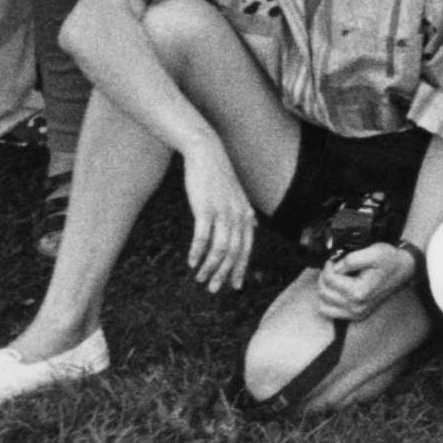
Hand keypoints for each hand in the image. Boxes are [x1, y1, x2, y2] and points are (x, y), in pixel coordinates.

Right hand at [182, 142, 259, 292]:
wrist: (207, 153)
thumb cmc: (218, 177)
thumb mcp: (236, 196)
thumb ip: (244, 213)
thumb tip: (252, 226)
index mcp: (246, 214)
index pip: (247, 248)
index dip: (241, 269)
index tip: (234, 286)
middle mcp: (238, 215)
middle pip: (234, 253)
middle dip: (224, 274)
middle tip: (213, 289)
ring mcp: (223, 212)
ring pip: (220, 249)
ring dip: (210, 267)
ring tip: (199, 278)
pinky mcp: (206, 208)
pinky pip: (202, 237)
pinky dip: (197, 252)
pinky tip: (191, 262)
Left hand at [313, 241, 417, 322]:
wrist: (402, 270)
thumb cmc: (389, 260)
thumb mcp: (373, 251)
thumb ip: (351, 259)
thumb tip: (335, 267)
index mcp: (360, 292)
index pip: (330, 279)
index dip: (329, 266)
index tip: (334, 259)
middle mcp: (357, 307)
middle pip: (324, 292)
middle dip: (325, 277)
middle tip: (333, 266)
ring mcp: (356, 314)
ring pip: (323, 305)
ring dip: (325, 289)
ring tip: (334, 278)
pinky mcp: (356, 316)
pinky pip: (330, 313)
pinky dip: (328, 301)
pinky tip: (336, 290)